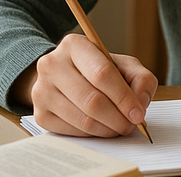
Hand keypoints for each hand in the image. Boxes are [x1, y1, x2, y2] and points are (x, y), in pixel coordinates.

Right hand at [14, 33, 157, 136]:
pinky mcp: (40, 113)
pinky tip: (103, 128)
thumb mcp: (123, 64)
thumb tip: (141, 102)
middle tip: (132, 125)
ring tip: (121, 127)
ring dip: (107, 129)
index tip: (138, 113)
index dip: (124, 97)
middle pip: (92, 100)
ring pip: (82, 119)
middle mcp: (52, 65)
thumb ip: (140, 78)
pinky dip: (92, 134)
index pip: (102, 73)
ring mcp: (42, 90)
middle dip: (118, 118)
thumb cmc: (98, 69)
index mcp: (74, 45)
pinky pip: (71, 131)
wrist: (65, 75)